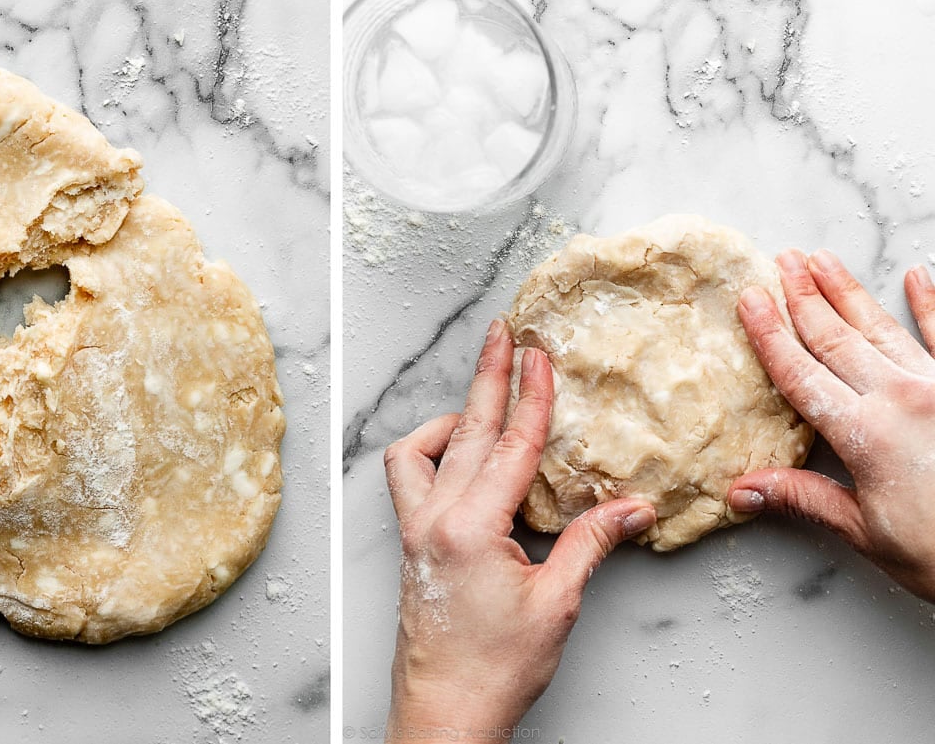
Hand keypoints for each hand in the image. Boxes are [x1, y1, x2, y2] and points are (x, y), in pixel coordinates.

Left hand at [382, 319, 656, 740]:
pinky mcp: (410, 541)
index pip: (510, 447)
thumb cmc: (494, 668)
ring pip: (422, 450)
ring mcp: (415, 529)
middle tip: (502, 334)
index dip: (531, 397)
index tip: (539, 354)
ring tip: (483, 398)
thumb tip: (632, 508)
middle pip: (465, 432)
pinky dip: (431, 453)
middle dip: (488, 378)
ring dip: (453, 416)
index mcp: (470, 528)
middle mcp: (434, 519)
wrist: (444, 710)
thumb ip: (590, 543)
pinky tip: (457, 457)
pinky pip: (408, 478)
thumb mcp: (556, 603)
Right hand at [729, 249, 934, 602]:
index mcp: (865, 435)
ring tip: (823, 259)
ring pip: (883, 328)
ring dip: (848, 292)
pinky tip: (917, 277)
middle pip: (837, 339)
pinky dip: (932, 305)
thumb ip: (806, 500)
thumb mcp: (868, 533)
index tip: (750, 299)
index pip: (801, 374)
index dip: (770, 334)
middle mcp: (901, 399)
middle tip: (782, 261)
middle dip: (804, 297)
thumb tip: (742, 490)